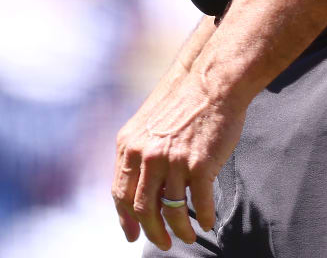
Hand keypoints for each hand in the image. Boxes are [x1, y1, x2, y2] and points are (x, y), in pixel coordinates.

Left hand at [112, 66, 245, 250]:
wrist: (207, 84)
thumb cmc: (180, 104)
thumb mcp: (146, 126)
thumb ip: (139, 153)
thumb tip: (137, 187)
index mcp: (128, 145)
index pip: (119, 193)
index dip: (125, 219)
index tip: (131, 235)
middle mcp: (145, 154)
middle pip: (142, 209)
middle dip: (153, 233)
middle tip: (164, 243)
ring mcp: (171, 161)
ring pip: (171, 212)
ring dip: (180, 232)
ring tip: (188, 236)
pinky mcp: (199, 165)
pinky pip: (199, 205)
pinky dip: (203, 219)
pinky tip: (207, 222)